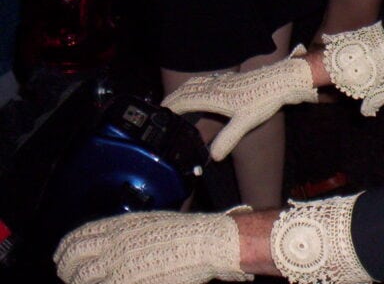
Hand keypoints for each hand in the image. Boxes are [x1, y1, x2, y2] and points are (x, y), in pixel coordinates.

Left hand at [54, 209, 250, 283]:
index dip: (65, 250)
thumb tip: (111, 241)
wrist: (203, 241)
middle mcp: (112, 244)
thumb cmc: (185, 232)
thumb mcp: (150, 223)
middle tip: (70, 275)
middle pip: (72, 259)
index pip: (77, 239)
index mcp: (118, 227)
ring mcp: (117, 265)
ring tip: (85, 282)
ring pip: (81, 278)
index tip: (63, 257)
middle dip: (66, 270)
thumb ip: (126, 232)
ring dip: (79, 281)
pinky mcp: (125, 281)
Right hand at [162, 50, 317, 160]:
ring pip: (197, 83)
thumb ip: (228, 139)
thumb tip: (213, 157)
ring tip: (177, 99)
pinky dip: (197, 86)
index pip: (186, 99)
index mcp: (214, 96)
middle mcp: (216, 85)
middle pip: (188, 89)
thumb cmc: (264, 100)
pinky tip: (202, 91)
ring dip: (184, 90)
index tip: (160, 112)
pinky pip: (207, 81)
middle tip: (162, 107)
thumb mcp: (245, 123)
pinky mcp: (232, 79)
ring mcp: (224, 80)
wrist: (281, 80)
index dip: (172, 105)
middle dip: (174, 98)